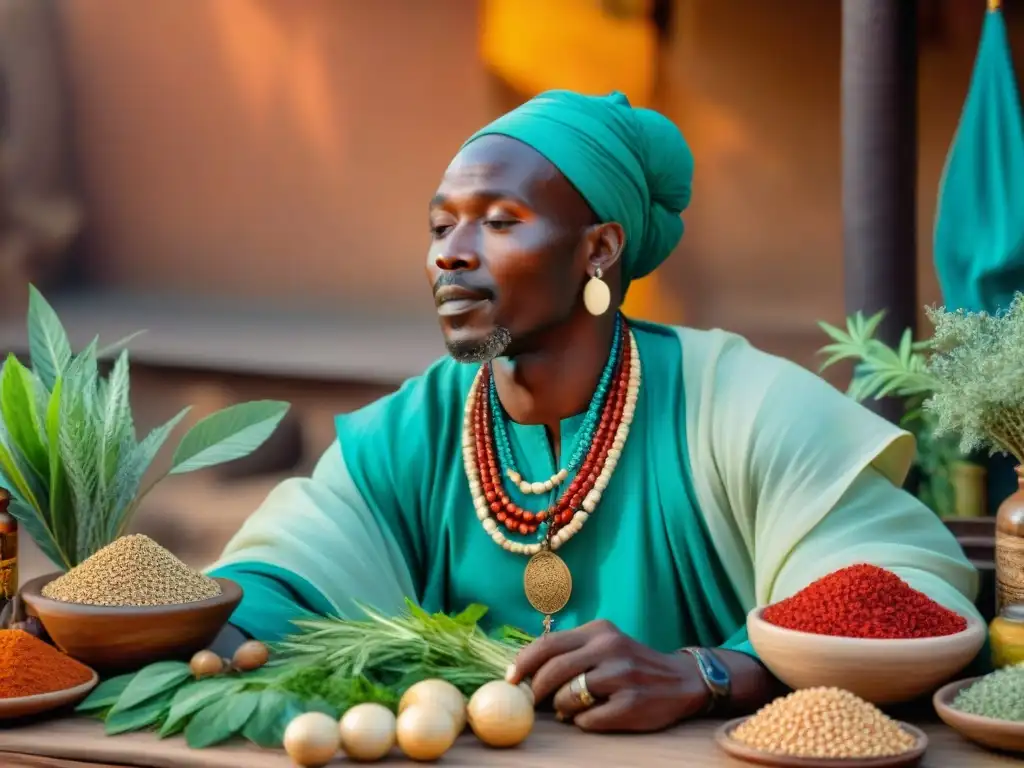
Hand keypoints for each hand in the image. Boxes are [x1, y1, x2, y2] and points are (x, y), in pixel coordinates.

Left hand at [506, 619, 710, 732]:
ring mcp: (622, 677)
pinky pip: (588, 719)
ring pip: (568, 696)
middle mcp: (610, 649)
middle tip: (530, 702)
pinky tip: (590, 717)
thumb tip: (525, 670)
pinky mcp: (631, 704)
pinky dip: (582, 721)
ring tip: (568, 708)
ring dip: (560, 708)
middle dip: (535, 690)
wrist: (681, 680)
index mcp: (600, 631)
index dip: (523, 663)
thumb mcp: (605, 644)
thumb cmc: (632, 663)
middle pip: (554, 670)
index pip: (549, 644)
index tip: (510, 679)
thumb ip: (571, 651)